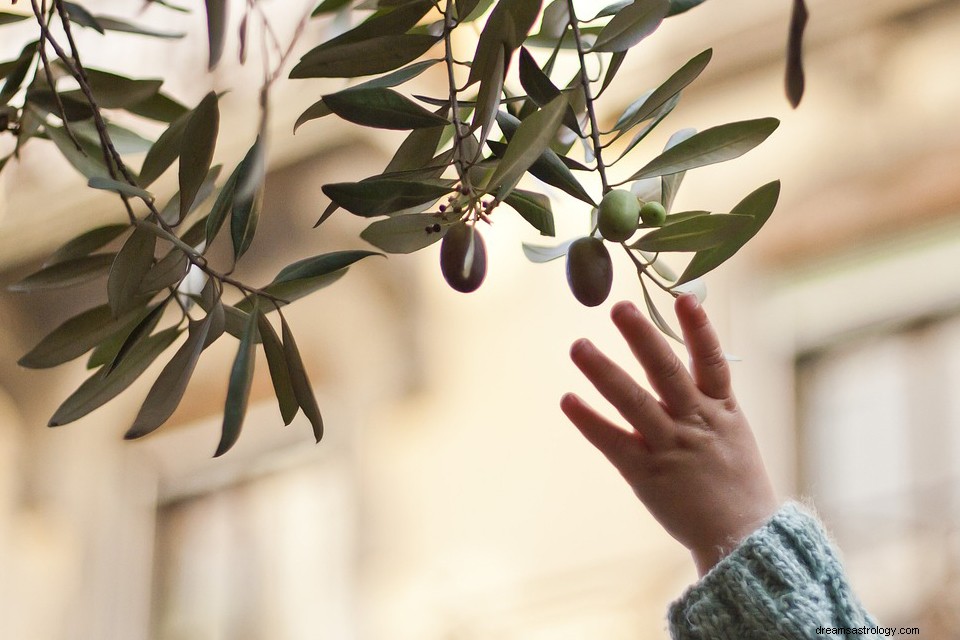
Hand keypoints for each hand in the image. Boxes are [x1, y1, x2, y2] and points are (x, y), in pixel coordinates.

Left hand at [560, 295, 777, 575]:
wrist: (743, 537)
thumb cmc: (735, 479)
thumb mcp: (733, 431)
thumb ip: (708, 395)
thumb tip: (684, 354)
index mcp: (723, 410)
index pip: (712, 361)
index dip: (699, 328)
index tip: (683, 297)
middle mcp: (697, 423)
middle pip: (666, 373)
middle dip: (643, 338)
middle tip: (618, 307)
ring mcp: (670, 448)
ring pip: (634, 402)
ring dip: (604, 372)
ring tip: (578, 345)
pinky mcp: (646, 473)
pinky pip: (613, 442)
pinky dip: (589, 420)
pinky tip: (568, 399)